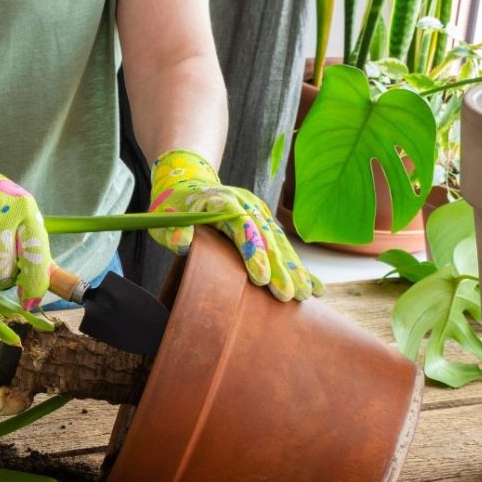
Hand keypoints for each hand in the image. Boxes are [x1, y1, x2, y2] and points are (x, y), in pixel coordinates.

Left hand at [147, 150, 323, 300]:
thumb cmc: (173, 210)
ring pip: (279, 243)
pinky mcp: (265, 223)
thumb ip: (173, 230)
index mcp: (221, 201)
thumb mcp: (165, 219)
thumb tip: (182, 241)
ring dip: (293, 270)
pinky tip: (316, 287)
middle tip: (288, 295)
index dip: (251, 252)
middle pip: (265, 238)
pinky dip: (298, 267)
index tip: (260, 278)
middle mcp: (245, 205)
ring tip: (305, 295)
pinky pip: (283, 247)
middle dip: (278, 268)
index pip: (240, 226)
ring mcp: (258, 213)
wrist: (188, 186)